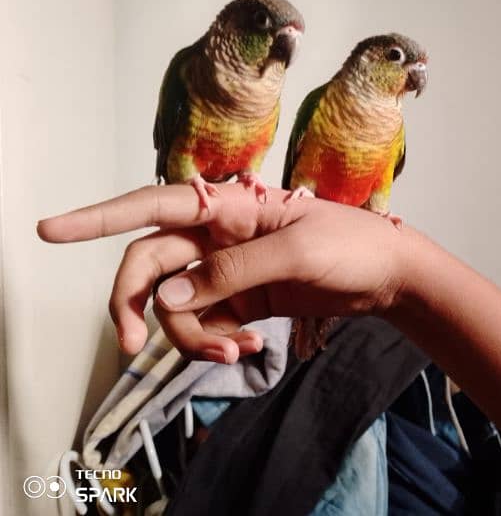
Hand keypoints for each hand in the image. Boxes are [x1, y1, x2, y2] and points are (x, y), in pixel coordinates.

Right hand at [37, 184, 409, 362]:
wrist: (391, 277)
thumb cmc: (353, 247)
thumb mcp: (296, 254)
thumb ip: (231, 273)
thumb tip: (167, 298)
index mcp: (229, 207)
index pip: (151, 205)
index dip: (99, 217)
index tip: (50, 231)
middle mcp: (218, 235)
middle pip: (151, 266)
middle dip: (137, 305)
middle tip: (134, 345)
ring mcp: (228, 270)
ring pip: (176, 304)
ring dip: (190, 336)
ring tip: (232, 353)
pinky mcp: (242, 300)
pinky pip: (205, 324)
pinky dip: (213, 344)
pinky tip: (245, 352)